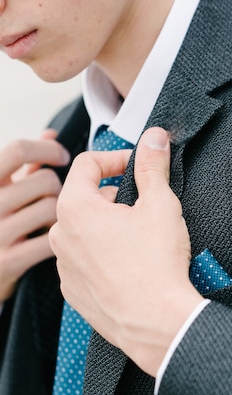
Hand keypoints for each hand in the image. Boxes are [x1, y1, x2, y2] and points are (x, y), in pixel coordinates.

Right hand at [0, 129, 69, 300]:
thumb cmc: (1, 220)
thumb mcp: (5, 187)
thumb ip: (26, 162)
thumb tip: (51, 134)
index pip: (18, 150)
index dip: (48, 149)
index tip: (62, 156)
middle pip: (46, 181)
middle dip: (59, 187)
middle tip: (57, 197)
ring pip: (53, 209)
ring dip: (62, 213)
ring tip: (54, 219)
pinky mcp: (9, 261)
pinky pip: (51, 240)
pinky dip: (60, 237)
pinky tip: (55, 239)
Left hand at [49, 127, 203, 376]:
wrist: (155, 322)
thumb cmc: (155, 265)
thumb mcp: (160, 204)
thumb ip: (153, 166)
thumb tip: (154, 139)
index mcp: (75, 208)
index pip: (87, 163)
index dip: (116, 158)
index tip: (137, 167)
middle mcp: (60, 236)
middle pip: (85, 199)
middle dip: (114, 196)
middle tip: (144, 206)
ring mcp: (65, 267)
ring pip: (85, 232)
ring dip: (109, 227)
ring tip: (140, 240)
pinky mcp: (75, 292)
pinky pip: (86, 262)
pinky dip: (105, 256)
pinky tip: (131, 265)